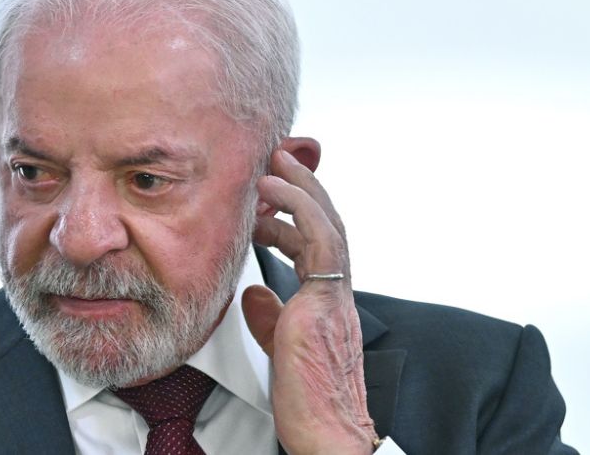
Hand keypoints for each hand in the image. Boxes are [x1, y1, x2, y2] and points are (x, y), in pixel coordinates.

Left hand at [242, 148, 376, 454]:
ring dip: (300, 187)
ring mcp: (335, 295)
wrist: (326, 432)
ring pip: (327, 225)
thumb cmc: (307, 399)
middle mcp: (336, 293)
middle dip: (302, 189)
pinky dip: (299, 206)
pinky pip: (320, 240)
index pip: (315, 246)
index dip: (294, 216)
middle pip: (326, 225)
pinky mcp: (326, 300)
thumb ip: (270, 317)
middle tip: (277, 162)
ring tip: (274, 162)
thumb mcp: (280, 347)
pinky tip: (274, 187)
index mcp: (326, 303)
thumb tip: (253, 291)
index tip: (268, 200)